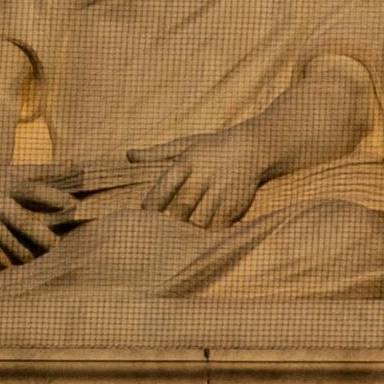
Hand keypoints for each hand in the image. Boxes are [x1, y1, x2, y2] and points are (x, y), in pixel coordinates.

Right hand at [0, 163, 83, 269]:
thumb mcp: (19, 172)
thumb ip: (49, 171)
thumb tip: (79, 166)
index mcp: (9, 185)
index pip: (35, 191)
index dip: (55, 198)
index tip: (75, 206)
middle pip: (25, 222)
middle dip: (45, 237)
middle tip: (65, 248)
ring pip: (12, 244)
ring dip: (32, 254)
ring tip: (51, 264)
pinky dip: (14, 264)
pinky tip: (29, 270)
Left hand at [148, 124, 280, 231]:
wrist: (255, 148)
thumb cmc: (213, 147)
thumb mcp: (184, 145)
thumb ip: (155, 153)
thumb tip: (128, 155)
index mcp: (188, 163)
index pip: (164, 188)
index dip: (152, 205)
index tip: (146, 214)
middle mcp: (205, 177)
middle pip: (181, 208)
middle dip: (169, 221)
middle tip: (158, 232)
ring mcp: (222, 192)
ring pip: (199, 220)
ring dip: (188, 229)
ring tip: (177, 238)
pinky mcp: (236, 204)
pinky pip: (218, 226)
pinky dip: (208, 232)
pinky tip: (200, 236)